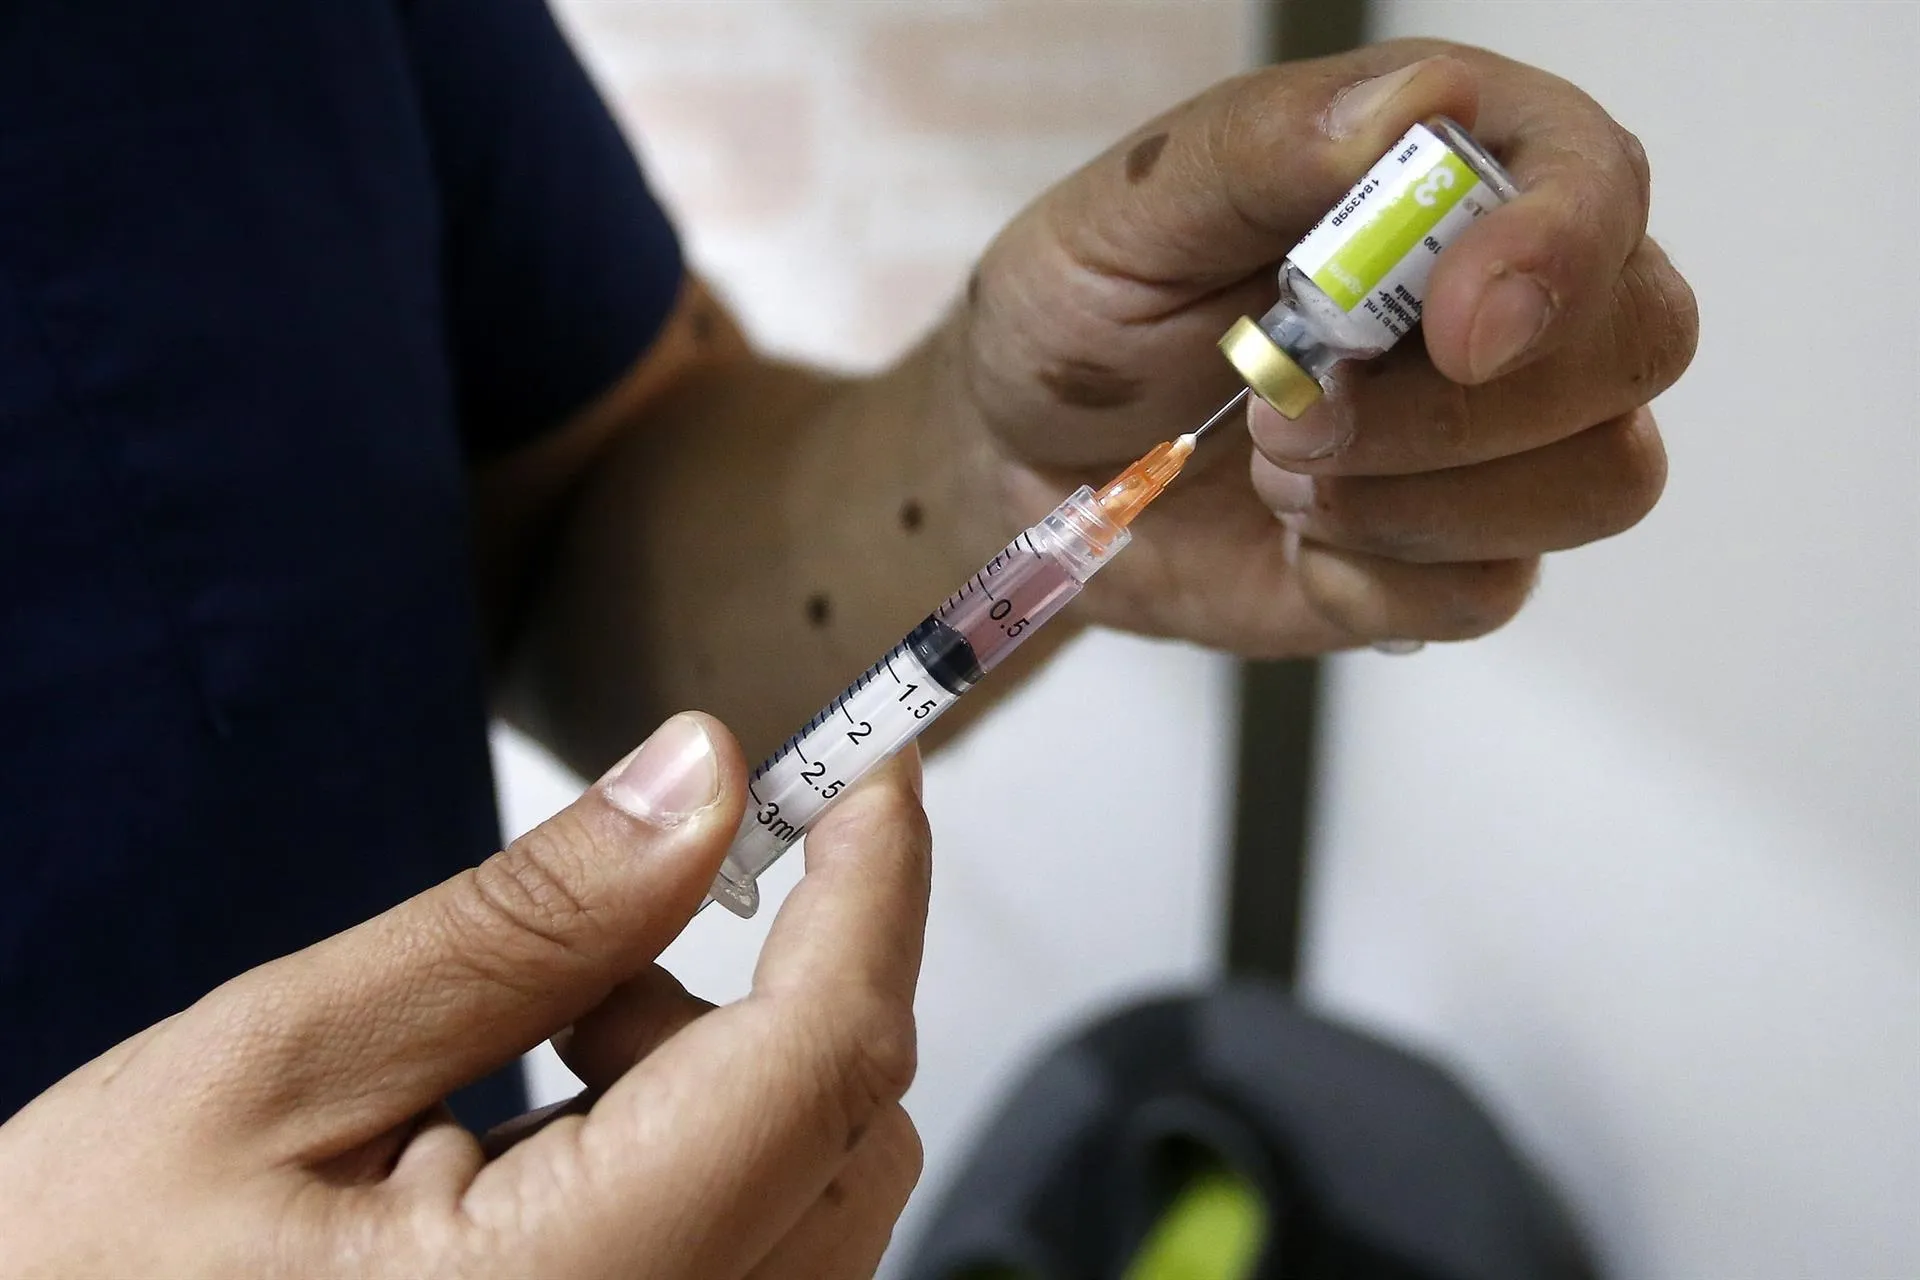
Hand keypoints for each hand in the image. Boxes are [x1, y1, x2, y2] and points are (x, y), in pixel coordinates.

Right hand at [0, 715, 929, 1278]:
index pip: (822, 1060)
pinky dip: (691, 1156)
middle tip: (613, 926)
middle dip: (770, 983)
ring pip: (815, 1191)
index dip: (874, 889)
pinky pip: (753, 1256)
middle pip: (851, 1128)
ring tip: (522, 1053)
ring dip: (716, 1076)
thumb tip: (702, 783)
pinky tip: (531, 1148)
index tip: (872, 772)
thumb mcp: (272, 1073)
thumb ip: (519, 929)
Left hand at [952, 42, 1697, 652]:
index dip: (1561, 252)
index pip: (1599, 179)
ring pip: (1599, 479)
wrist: (1029, 469)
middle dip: (1460, 410)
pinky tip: (1294, 539)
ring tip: (1277, 470)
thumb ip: (1268, 148)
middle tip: (1286, 416)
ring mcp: (1499, 436)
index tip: (1458, 330)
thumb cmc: (1082, 315)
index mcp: (1445, 169)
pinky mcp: (1458, 551)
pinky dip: (1375, 578)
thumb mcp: (1131, 215)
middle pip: (1640, 340)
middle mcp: (1508, 294)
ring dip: (1414, 499)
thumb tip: (1419, 107)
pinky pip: (1494, 591)